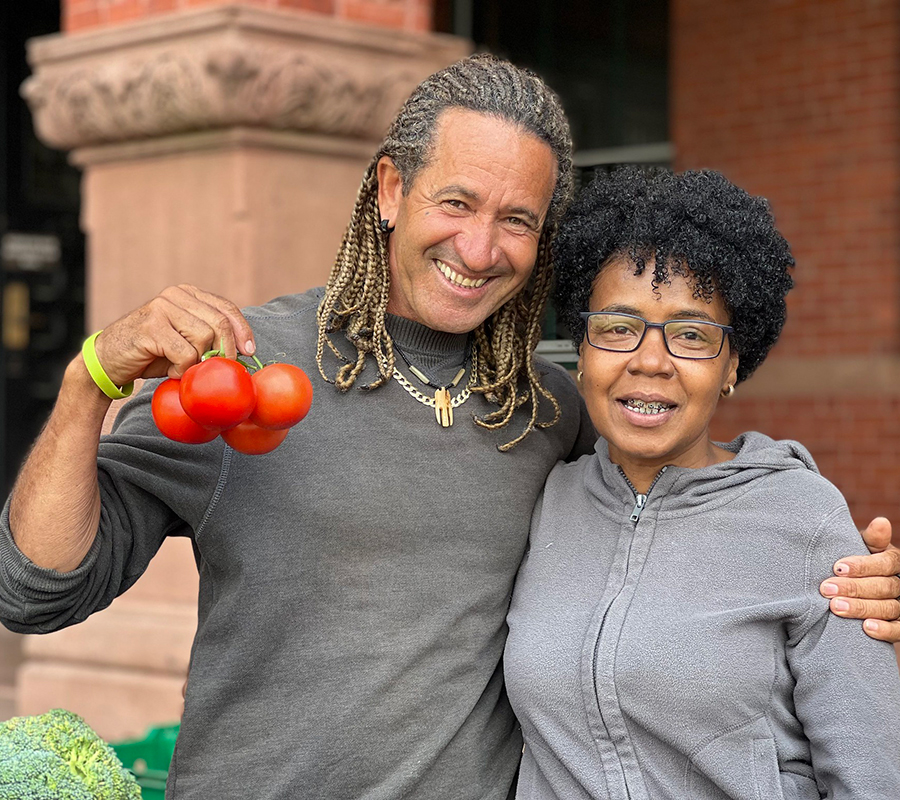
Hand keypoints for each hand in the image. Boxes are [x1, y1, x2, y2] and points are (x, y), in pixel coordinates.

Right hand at [91, 285, 255, 387]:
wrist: (108, 360)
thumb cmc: (152, 354)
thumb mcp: (186, 340)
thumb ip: (210, 336)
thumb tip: (245, 350)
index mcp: (188, 294)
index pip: (226, 308)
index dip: (242, 331)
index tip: (250, 352)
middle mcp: (175, 295)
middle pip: (220, 323)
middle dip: (226, 351)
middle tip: (219, 369)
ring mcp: (162, 308)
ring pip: (204, 338)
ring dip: (198, 362)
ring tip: (183, 368)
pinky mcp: (151, 326)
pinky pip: (185, 353)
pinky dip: (182, 369)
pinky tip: (171, 371)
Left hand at [819, 517, 899, 641]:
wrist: (849, 584)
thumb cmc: (852, 562)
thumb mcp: (859, 547)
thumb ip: (870, 539)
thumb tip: (881, 522)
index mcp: (893, 560)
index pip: (886, 562)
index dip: (863, 566)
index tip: (837, 567)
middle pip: (885, 586)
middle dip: (854, 588)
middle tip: (826, 589)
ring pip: (889, 608)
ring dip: (862, 608)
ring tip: (836, 608)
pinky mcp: (898, 625)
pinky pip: (899, 629)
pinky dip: (885, 630)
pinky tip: (866, 628)